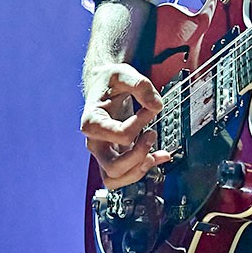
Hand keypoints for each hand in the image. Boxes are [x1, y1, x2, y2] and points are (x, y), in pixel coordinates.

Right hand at [81, 62, 173, 188]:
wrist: (103, 85)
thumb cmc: (110, 81)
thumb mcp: (123, 73)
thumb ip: (141, 86)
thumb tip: (157, 105)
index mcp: (92, 121)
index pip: (119, 134)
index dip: (140, 122)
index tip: (150, 108)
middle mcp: (95, 141)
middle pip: (113, 167)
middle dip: (139, 155)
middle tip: (152, 134)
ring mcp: (103, 152)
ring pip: (115, 179)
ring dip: (138, 170)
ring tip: (154, 153)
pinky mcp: (114, 155)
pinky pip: (126, 174)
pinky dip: (144, 170)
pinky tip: (159, 156)